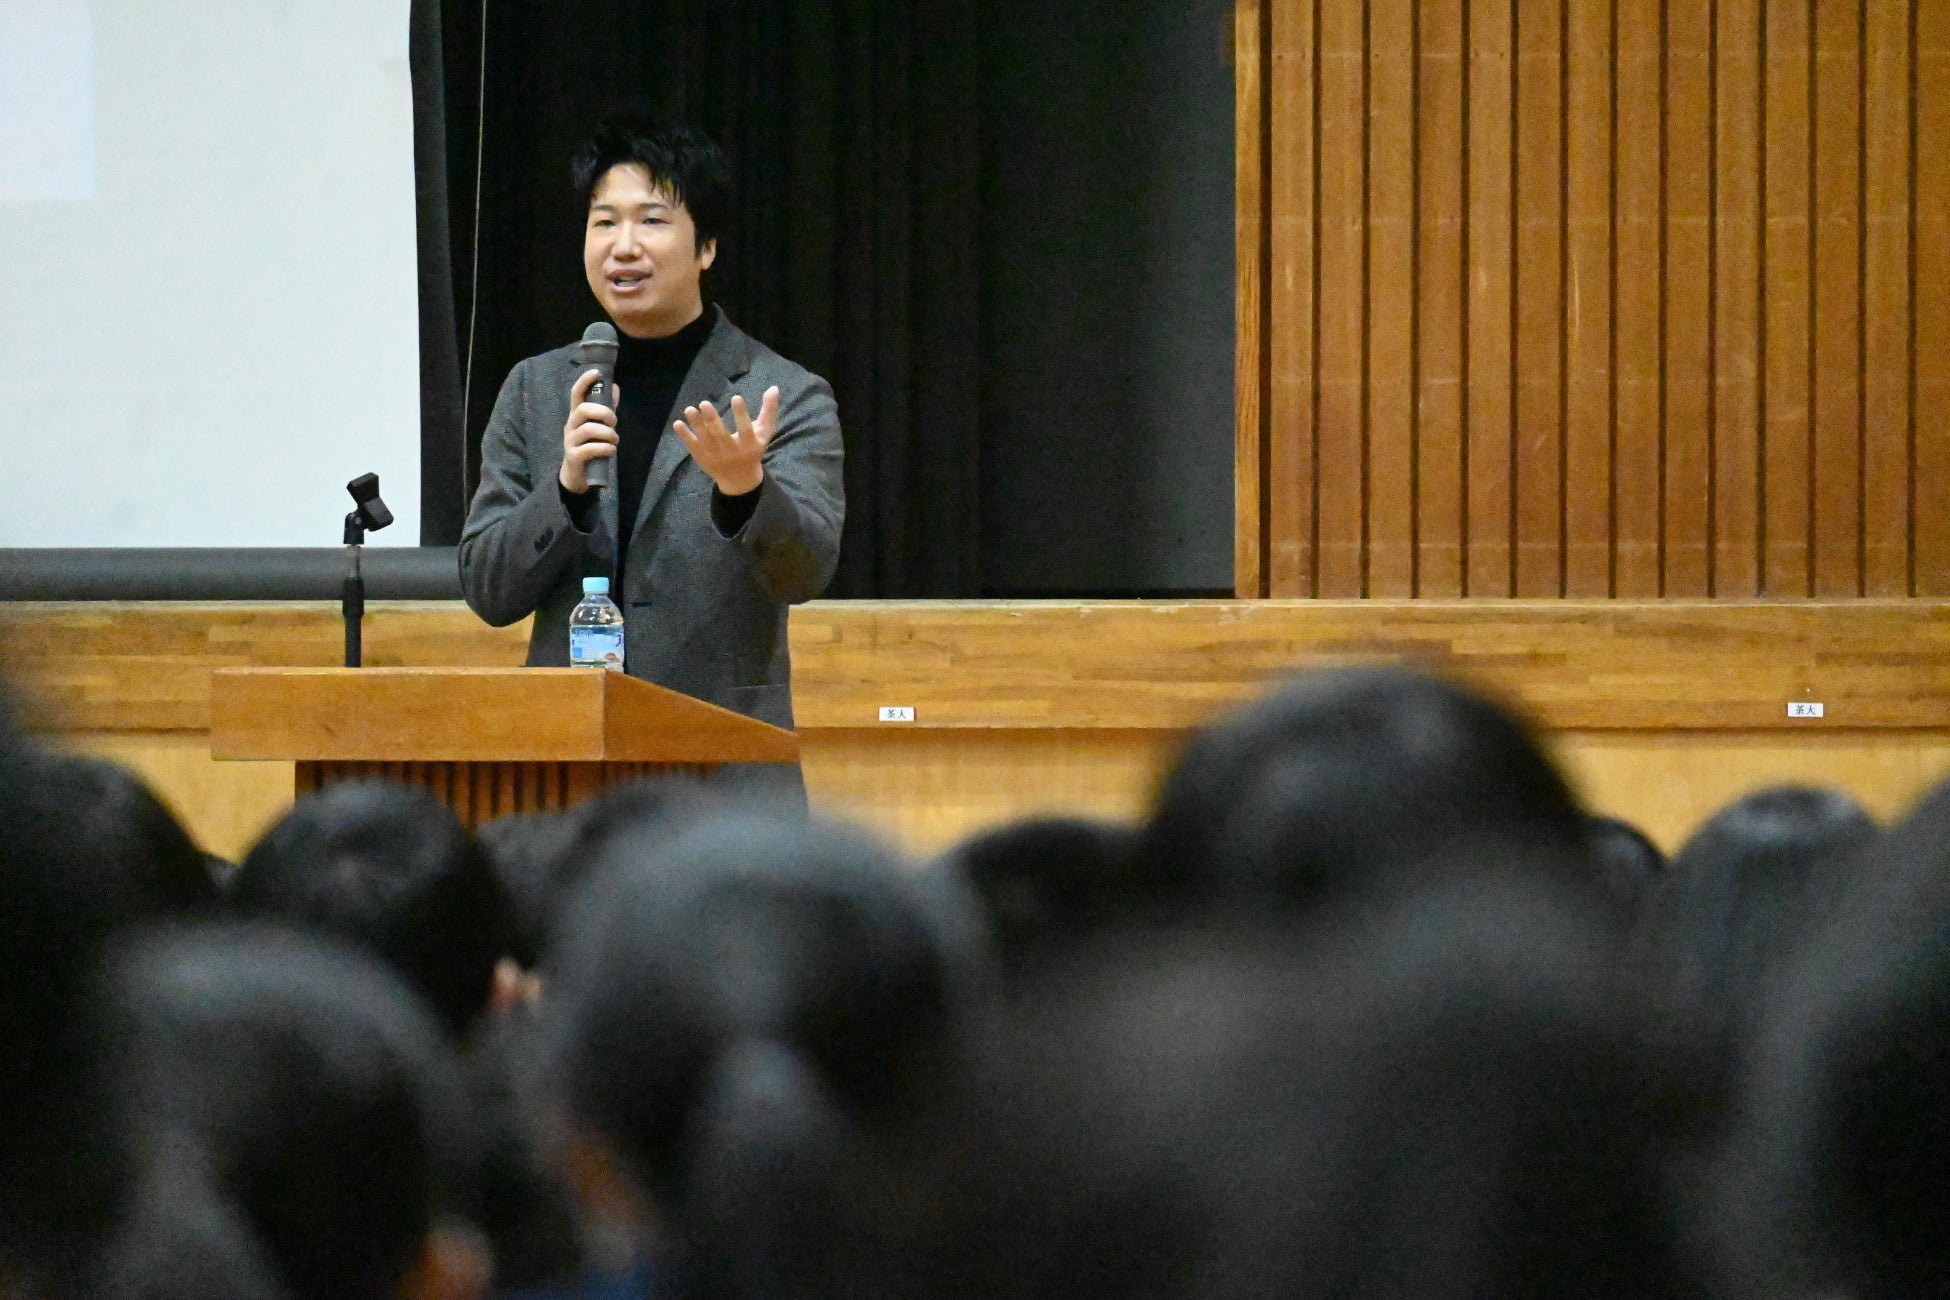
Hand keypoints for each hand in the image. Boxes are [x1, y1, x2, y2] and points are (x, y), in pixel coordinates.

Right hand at [559, 368, 618, 493]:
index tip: (596, 372)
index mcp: (576, 416)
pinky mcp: (574, 457)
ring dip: (608, 433)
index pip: (576, 394)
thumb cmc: (589, 446)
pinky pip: (590, 449)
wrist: (577, 475)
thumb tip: (615, 387)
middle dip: (604, 413)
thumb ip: (606, 409)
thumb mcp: (597, 426)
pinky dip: (605, 448)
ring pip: (589, 429)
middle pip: (583, 410)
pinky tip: (611, 450)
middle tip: (615, 422)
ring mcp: (570, 441)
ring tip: (615, 440)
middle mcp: (571, 425)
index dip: (584, 381)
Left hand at [674, 387, 778, 496]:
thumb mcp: (764, 433)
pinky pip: (692, 446)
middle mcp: (732, 452)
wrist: (740, 480)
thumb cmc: (753, 449)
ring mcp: (715, 456)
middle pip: (721, 435)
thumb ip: (769, 411)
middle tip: (704, 403)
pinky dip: (685, 435)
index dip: (741, 414)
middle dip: (712, 419)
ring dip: (696, 424)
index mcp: (749, 445)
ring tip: (689, 409)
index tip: (736, 397)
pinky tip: (678, 423)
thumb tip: (773, 388)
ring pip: (705, 439)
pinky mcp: (703, 458)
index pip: (746, 429)